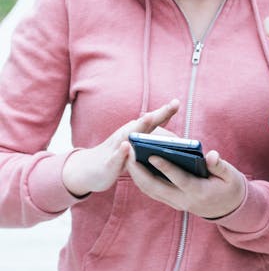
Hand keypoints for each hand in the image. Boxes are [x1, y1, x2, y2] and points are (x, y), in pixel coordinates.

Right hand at [62, 99, 179, 196]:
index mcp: (137, 132)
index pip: (155, 121)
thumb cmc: (119, 155)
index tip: (177, 102)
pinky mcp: (109, 163)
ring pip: (129, 135)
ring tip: (150, 116)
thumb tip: (176, 141)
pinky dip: (121, 152)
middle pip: (146, 123)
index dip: (167, 111)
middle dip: (159, 113)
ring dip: (140, 126)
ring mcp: (118, 147)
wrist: (89, 169)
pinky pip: (116, 157)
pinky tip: (126, 146)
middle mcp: (128, 134)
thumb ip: (153, 139)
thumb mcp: (137, 145)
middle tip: (173, 104)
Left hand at [127, 149, 245, 218]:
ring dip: (137, 176)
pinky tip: (135, 166)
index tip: (152, 155)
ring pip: (151, 191)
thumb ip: (219, 165)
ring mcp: (176, 203)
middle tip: (129, 154)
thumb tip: (211, 155)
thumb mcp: (230, 175)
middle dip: (140, 172)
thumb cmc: (229, 186)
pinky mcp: (172, 202)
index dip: (166, 167)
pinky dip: (142, 180)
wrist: (229, 208)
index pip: (179, 179)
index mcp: (200, 191)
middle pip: (157, 188)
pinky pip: (153, 192)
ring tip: (128, 157)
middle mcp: (184, 200)